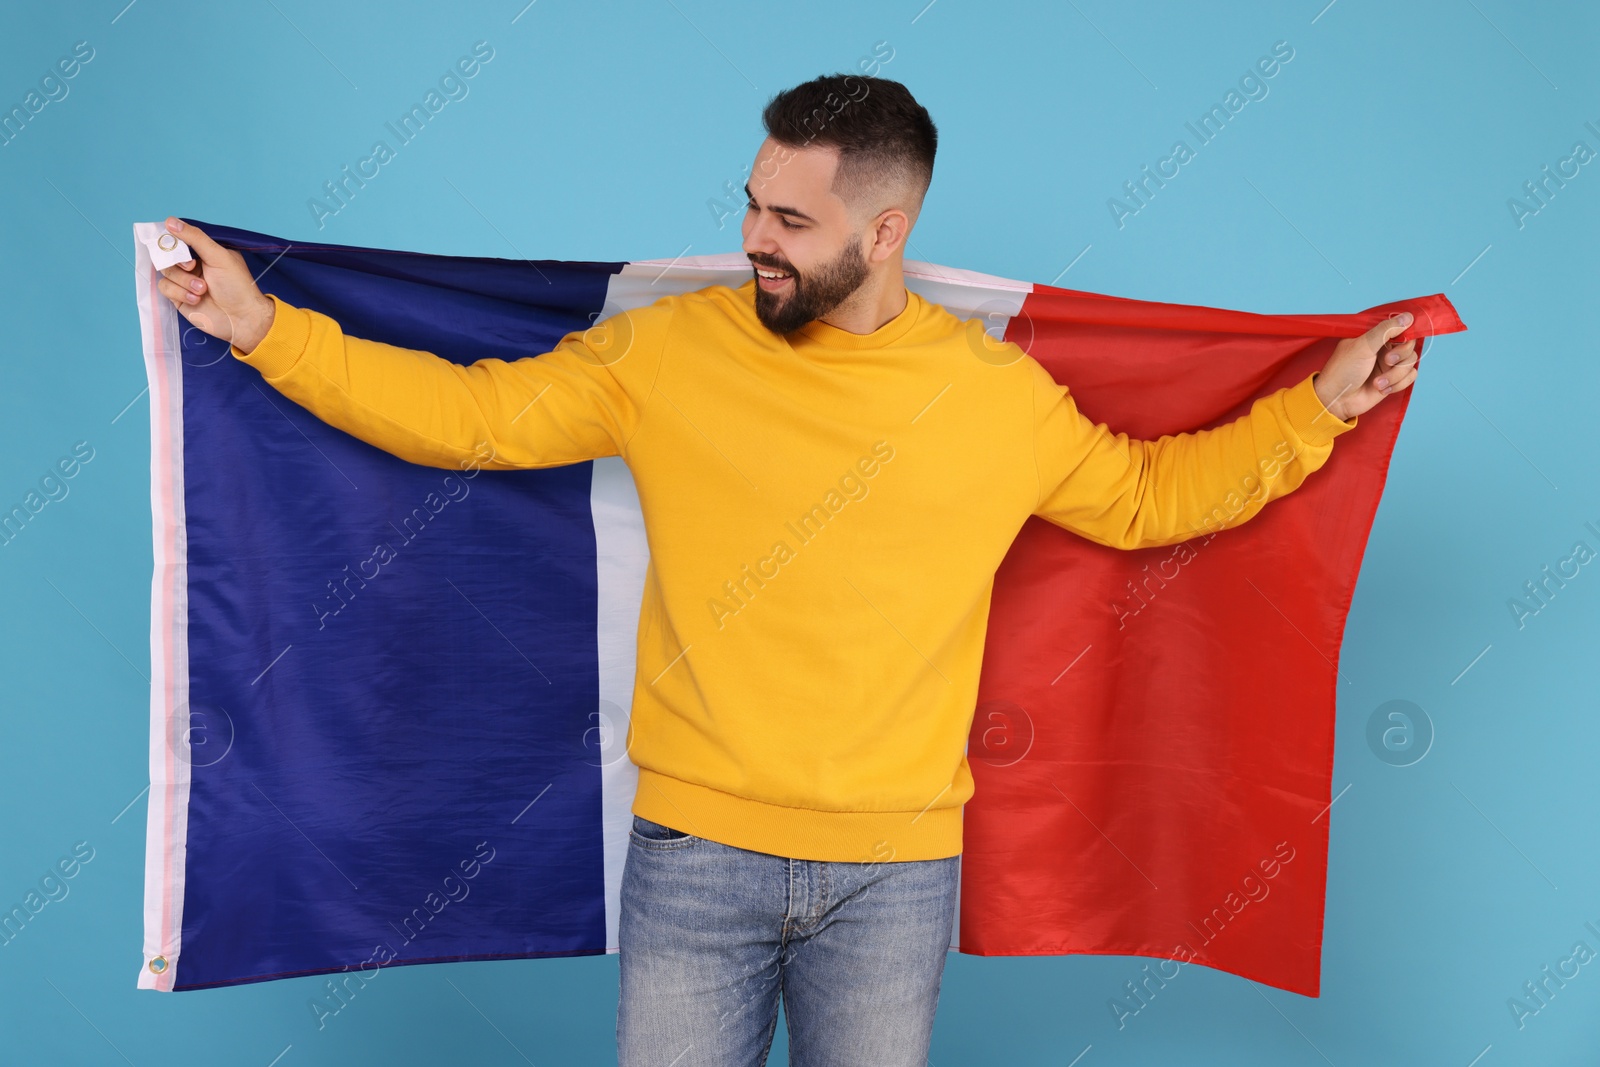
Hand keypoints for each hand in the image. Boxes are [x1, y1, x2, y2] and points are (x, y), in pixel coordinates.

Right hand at [153, 217, 275, 351]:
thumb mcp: (218, 256)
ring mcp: (185, 280)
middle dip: (179, 262)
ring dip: (183, 280)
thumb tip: (170, 221)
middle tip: (193, 267)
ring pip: (165, 271)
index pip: (179, 238)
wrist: (242, 319)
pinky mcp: (179, 297)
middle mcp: (193, 264)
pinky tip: (196, 299)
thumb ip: (195, 238)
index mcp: (205, 251)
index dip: (174, 241)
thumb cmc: (237, 286)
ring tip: (202, 289)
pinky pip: (165, 287)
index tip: (176, 245)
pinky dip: (179, 293)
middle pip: (168, 254)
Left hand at [1312, 312, 1418, 421]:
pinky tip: (1382, 389)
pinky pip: (1410, 377)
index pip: (1400, 327)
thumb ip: (1385, 330)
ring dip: (1395, 375)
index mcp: (1374, 336)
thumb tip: (1408, 317)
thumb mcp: (1363, 346)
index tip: (1400, 340)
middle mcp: (1383, 349)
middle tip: (1386, 361)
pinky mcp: (1393, 380)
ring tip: (1377, 383)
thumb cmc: (1343, 371)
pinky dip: (1398, 384)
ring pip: (1410, 363)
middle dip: (1401, 355)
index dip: (1406, 332)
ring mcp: (1388, 365)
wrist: (1337, 400)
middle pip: (1410, 346)